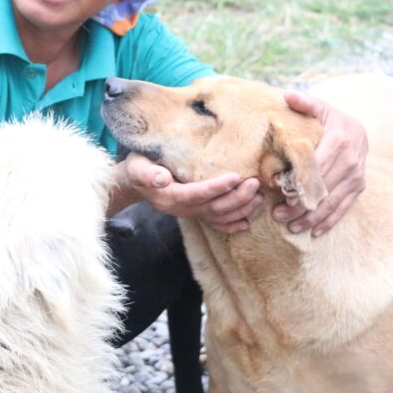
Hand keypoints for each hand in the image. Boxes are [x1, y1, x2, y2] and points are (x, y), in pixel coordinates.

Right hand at [120, 153, 262, 233]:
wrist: (133, 183)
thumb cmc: (138, 167)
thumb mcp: (137, 166)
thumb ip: (148, 173)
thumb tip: (162, 179)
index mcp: (169, 196)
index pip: (197, 194)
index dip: (216, 187)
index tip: (235, 177)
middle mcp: (181, 209)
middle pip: (213, 208)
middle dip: (236, 198)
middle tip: (255, 185)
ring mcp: (188, 213)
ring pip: (218, 217)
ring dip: (240, 210)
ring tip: (258, 198)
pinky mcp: (193, 213)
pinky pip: (214, 224)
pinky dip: (231, 225)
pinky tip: (246, 222)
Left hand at [272, 91, 366, 235]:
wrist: (358, 128)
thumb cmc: (331, 119)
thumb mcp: (320, 107)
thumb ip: (304, 102)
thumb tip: (287, 95)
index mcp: (339, 140)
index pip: (317, 167)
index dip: (300, 184)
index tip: (283, 197)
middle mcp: (351, 161)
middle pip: (322, 189)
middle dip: (300, 205)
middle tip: (278, 216)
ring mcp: (357, 176)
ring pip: (332, 202)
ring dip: (311, 217)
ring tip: (291, 228)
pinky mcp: (359, 187)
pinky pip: (344, 207)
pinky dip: (329, 221)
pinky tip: (314, 232)